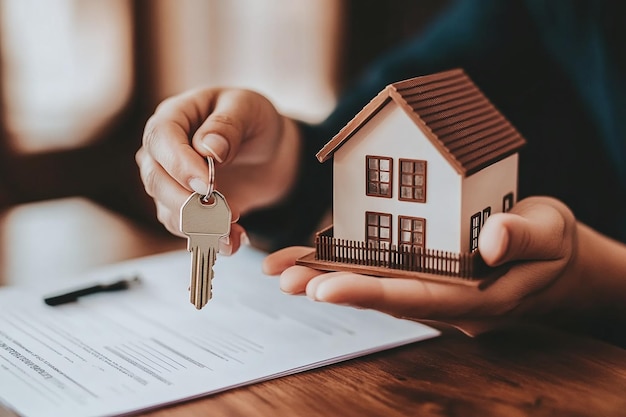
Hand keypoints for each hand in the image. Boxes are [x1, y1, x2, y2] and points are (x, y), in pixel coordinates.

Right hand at [136, 88, 300, 253]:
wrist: (269, 151)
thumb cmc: (254, 121)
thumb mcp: (249, 109)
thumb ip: (228, 125)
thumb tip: (209, 149)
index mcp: (174, 116)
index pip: (160, 139)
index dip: (180, 164)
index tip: (207, 185)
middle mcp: (163, 151)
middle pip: (156, 180)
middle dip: (187, 202)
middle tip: (223, 212)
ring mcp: (171, 183)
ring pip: (168, 210)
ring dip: (200, 226)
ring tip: (233, 230)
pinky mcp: (186, 209)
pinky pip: (188, 230)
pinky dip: (211, 239)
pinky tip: (235, 238)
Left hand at [263, 197, 584, 322]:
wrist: (550, 258)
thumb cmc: (551, 245)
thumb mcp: (552, 233)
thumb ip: (526, 236)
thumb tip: (495, 240)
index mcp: (475, 297)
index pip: (417, 299)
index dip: (370, 293)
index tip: (326, 287)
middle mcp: (444, 297)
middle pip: (381, 296)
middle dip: (331, 288)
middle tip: (286, 280)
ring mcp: (430, 286)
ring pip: (373, 282)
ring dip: (326, 276)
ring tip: (280, 270)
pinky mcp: (421, 268)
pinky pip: (379, 266)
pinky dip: (342, 260)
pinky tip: (308, 255)